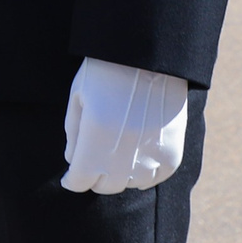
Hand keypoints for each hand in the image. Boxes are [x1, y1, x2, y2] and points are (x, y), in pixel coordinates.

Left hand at [61, 58, 188, 194]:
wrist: (149, 56)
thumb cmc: (106, 71)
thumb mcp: (79, 96)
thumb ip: (73, 133)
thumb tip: (72, 162)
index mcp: (96, 137)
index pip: (79, 180)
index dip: (71, 180)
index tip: (69, 179)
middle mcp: (124, 152)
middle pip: (104, 186)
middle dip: (93, 178)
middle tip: (91, 165)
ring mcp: (150, 155)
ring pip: (129, 185)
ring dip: (118, 176)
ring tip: (114, 158)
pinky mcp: (172, 153)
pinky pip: (155, 178)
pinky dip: (143, 175)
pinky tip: (136, 160)